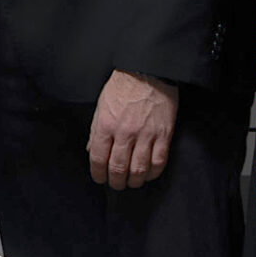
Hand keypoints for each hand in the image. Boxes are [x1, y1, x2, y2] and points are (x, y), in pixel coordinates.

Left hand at [87, 70, 177, 189]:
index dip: (98, 173)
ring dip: (134, 181)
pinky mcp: (163, 135)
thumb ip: (96, 130)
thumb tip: (91, 150)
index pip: (98, 158)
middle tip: (116, 184)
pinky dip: (153, 173)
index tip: (100, 178)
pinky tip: (149, 174)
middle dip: (116, 182)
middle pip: (118, 168)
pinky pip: (159, 162)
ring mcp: (145, 135)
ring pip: (139, 170)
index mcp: (105, 125)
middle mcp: (124, 133)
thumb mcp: (101, 105)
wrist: (147, 71)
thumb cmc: (122, 86)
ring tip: (132, 182)